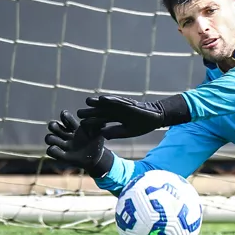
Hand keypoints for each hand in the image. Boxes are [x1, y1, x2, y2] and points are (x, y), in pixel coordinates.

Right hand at [44, 110, 112, 176]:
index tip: (66, 116)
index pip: (65, 117)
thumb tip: (97, 117)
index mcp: (74, 127)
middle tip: (59, 128)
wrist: (97, 157)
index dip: (64, 116)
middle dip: (53, 125)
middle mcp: (66, 135)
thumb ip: (97, 125)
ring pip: (49, 138)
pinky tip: (62, 151)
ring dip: (51, 138)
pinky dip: (53, 150)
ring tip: (61, 141)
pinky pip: (50, 151)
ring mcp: (63, 145)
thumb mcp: (99, 132)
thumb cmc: (97, 142)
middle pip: (52, 126)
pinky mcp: (62, 155)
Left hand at [76, 94, 190, 139]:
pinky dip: (109, 100)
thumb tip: (102, 135)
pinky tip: (102, 99)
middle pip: (98, 111)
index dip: (91, 123)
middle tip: (79, 114)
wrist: (155, 118)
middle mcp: (113, 112)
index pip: (98, 121)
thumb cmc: (141, 126)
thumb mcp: (127, 132)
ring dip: (96, 103)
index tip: (82, 127)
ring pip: (104, 104)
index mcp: (112, 120)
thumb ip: (115, 132)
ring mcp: (118, 106)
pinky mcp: (125, 102)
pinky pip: (116, 100)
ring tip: (88, 102)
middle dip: (89, 112)